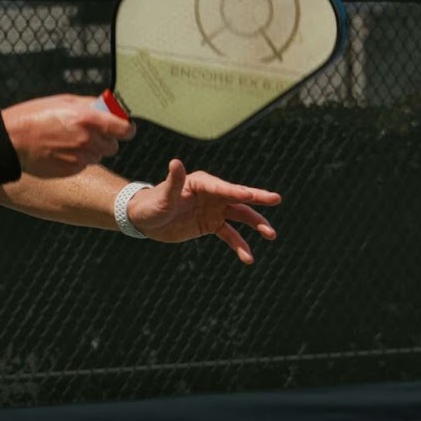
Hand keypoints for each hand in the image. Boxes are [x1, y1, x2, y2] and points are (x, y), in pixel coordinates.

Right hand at [2, 95, 134, 178]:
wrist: (12, 140)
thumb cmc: (35, 116)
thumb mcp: (64, 101)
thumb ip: (91, 105)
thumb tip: (109, 107)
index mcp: (88, 119)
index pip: (124, 129)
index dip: (126, 129)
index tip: (123, 128)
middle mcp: (87, 140)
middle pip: (113, 146)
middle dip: (105, 139)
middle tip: (88, 133)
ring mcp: (80, 158)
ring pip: (98, 156)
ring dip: (90, 150)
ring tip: (68, 141)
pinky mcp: (71, 170)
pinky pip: (84, 165)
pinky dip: (77, 159)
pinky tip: (61, 151)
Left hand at [128, 158, 280, 263]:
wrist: (144, 219)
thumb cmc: (151, 204)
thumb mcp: (162, 195)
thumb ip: (173, 181)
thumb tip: (175, 162)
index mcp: (202, 183)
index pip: (222, 188)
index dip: (236, 191)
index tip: (251, 195)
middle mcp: (212, 194)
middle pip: (238, 197)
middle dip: (257, 199)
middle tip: (276, 199)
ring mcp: (214, 210)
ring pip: (239, 217)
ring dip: (255, 224)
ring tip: (271, 234)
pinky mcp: (211, 225)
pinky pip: (229, 235)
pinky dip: (239, 245)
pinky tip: (248, 257)